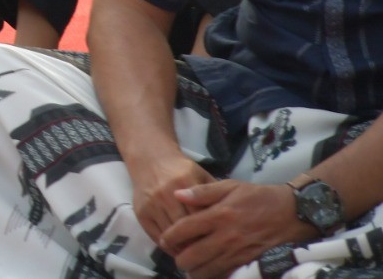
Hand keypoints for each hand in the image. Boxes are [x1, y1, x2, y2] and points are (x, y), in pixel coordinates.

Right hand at [128, 149, 214, 248]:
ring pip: (170, 235)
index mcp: (184, 182)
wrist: (150, 160)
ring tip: (196, 256)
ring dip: (183, 248)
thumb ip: (214, 195)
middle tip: (210, 254)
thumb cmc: (181, 170)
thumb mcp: (201, 175)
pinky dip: (169, 247)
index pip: (200, 215)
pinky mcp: (140, 213)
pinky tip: (180, 250)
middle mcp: (165, 194)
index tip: (220, 242)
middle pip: (185, 228)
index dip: (211, 232)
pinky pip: (156, 236)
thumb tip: (230, 219)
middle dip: (198, 243)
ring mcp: (151, 204)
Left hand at [159, 179, 311, 277]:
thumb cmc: (257, 197)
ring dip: (194, 270)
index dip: (169, 237)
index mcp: (218, 215)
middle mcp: (225, 237)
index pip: (184, 230)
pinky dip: (214, 275)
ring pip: (206, 271)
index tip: (164, 240)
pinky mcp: (249, 263)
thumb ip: (202, 192)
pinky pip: (226, 275)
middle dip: (179, 258)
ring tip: (191, 265)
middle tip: (177, 254)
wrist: (292, 213)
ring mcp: (238, 253)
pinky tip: (210, 269)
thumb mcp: (230, 186)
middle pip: (191, 257)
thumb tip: (176, 194)